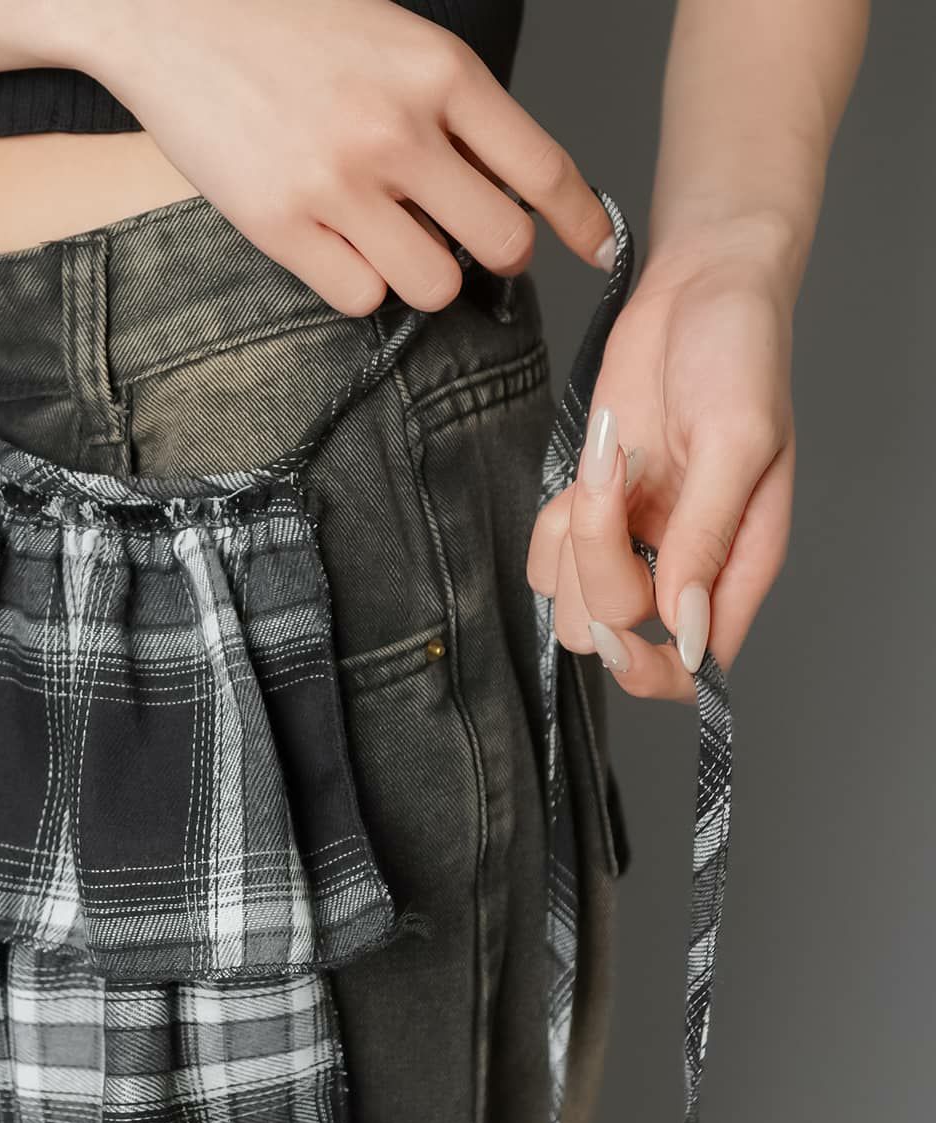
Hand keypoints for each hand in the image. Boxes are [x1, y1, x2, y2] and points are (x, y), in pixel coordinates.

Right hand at [82, 0, 615, 313]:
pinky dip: (357, 284)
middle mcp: (397, 130)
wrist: (169, 14)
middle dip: (494, 257)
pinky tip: (332, 243)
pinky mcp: (282, 228)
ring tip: (385, 237)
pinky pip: (360, 298)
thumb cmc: (281, 23)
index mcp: (437, 70)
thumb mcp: (389, 36)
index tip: (595, 249)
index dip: (579, 220)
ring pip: (433, 285)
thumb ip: (448, 104)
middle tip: (465, 244)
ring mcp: (339, 184)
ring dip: (421, 275)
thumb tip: (499, 187)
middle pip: (499, 243)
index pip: (541, 167)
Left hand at [526, 216, 797, 703]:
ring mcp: (635, 543)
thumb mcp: (736, 441)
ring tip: (610, 462)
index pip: (696, 667)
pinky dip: (553, 522)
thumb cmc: (740, 352)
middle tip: (617, 479)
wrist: (698, 287)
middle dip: (597, 568)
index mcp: (739, 565)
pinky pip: (548, 560)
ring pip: (571, 601)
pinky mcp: (594, 513)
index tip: (621, 626)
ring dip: (572, 540)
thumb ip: (708, 538)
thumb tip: (688, 630)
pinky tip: (591, 466)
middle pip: (612, 629)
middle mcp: (684, 567)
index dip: (649, 668)